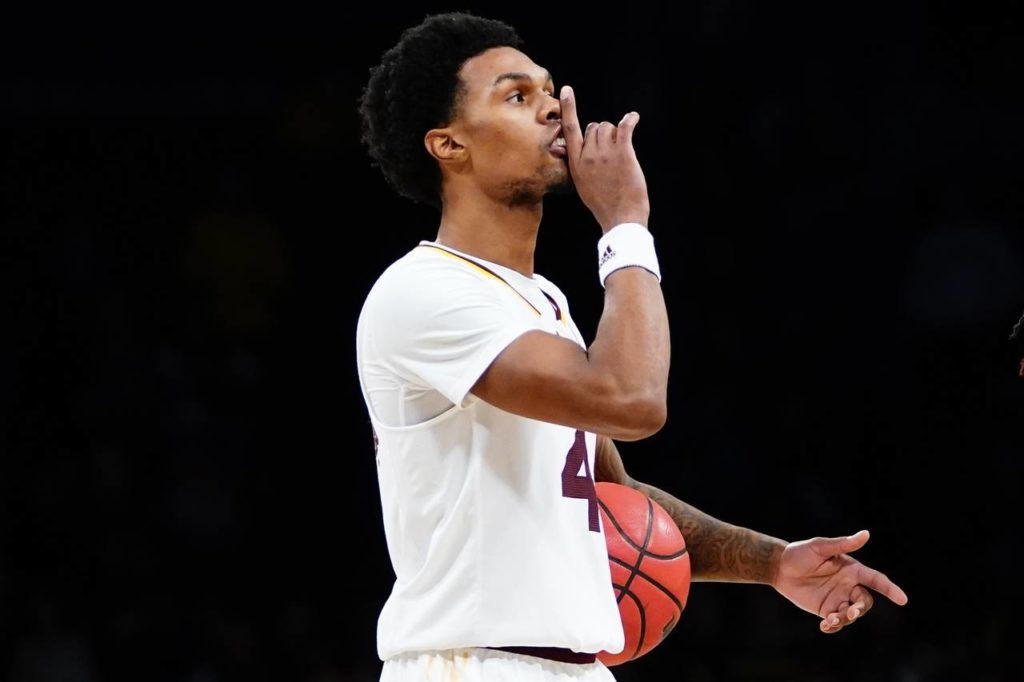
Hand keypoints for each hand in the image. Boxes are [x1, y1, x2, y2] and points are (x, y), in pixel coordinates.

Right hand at [559, 85, 649, 232]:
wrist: (620, 217)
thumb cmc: (603, 204)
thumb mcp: (582, 185)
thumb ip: (578, 165)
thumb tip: (571, 150)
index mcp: (576, 163)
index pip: (569, 130)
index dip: (568, 108)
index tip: (567, 91)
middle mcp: (588, 155)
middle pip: (594, 127)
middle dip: (603, 133)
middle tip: (612, 150)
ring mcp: (605, 153)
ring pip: (609, 127)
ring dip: (617, 133)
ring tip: (622, 149)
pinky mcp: (623, 153)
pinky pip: (625, 127)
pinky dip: (630, 120)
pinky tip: (633, 118)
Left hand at [771, 530, 907, 633]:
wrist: (779, 567)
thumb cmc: (800, 553)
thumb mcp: (820, 547)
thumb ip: (843, 544)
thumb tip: (866, 534)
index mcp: (852, 570)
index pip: (876, 580)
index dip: (890, 589)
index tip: (903, 599)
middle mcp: (848, 585)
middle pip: (865, 602)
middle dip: (860, 609)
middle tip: (849, 612)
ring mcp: (838, 598)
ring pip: (852, 614)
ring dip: (845, 619)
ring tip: (830, 620)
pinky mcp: (826, 609)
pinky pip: (836, 622)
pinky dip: (834, 626)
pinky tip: (825, 626)